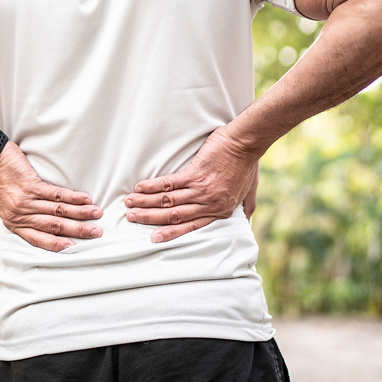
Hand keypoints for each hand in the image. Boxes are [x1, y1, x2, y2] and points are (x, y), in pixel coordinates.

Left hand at [0, 142, 102, 251]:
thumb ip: (8, 218)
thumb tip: (16, 228)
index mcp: (13, 223)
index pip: (38, 239)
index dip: (57, 244)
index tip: (75, 248)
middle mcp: (20, 215)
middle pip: (53, 226)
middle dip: (77, 231)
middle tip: (96, 233)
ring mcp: (26, 201)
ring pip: (58, 211)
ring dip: (80, 213)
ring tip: (97, 215)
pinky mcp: (31, 186)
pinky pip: (56, 194)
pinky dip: (73, 198)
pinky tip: (86, 199)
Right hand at [123, 127, 260, 242]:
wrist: (246, 143)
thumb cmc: (248, 164)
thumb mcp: (251, 189)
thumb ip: (248, 204)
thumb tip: (248, 217)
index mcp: (220, 211)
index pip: (190, 226)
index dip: (170, 233)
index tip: (154, 237)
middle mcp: (209, 204)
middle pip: (174, 216)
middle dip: (150, 218)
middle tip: (132, 217)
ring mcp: (201, 190)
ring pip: (168, 202)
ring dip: (146, 203)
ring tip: (130, 203)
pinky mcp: (195, 174)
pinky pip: (169, 184)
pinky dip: (152, 187)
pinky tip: (140, 188)